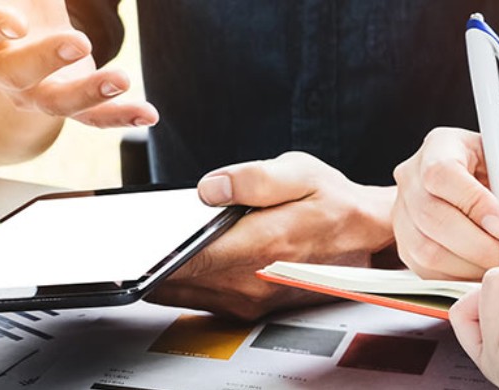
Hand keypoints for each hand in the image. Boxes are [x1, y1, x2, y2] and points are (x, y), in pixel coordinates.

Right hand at [0, 0, 156, 127]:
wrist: (14, 51)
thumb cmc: (17, 3)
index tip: (16, 21)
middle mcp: (2, 69)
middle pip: (17, 72)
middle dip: (46, 58)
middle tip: (79, 42)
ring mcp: (34, 93)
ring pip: (57, 103)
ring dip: (90, 93)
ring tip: (123, 78)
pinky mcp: (67, 106)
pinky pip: (91, 120)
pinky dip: (120, 117)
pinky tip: (149, 114)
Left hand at [146, 152, 396, 319]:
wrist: (369, 239)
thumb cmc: (335, 204)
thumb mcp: (299, 172)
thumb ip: (253, 179)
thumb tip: (209, 188)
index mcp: (261, 245)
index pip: (188, 259)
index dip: (153, 252)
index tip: (131, 241)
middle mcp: (252, 281)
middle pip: (176, 280)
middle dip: (150, 261)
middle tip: (129, 240)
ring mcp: (249, 299)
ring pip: (183, 294)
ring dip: (161, 274)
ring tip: (147, 246)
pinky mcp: (249, 307)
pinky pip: (199, 298)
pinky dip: (180, 282)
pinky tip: (174, 259)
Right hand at [392, 127, 498, 279]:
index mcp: (442, 146)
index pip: (441, 173)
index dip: (472, 203)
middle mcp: (412, 177)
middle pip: (429, 214)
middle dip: (475, 243)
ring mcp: (403, 213)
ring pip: (424, 248)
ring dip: (469, 263)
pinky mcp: (406, 246)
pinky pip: (425, 270)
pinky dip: (459, 276)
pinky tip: (484, 265)